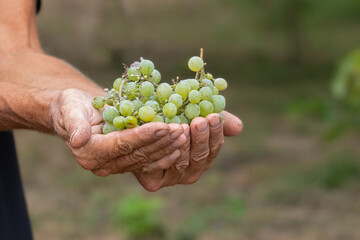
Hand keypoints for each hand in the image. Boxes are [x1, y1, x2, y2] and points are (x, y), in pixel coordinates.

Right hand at [51, 88, 186, 176]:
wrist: (76, 112)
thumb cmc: (71, 106)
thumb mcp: (70, 109)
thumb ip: (75, 124)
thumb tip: (78, 139)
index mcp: (89, 153)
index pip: (122, 144)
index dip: (143, 136)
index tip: (163, 126)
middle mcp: (102, 165)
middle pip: (137, 153)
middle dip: (161, 141)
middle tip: (181, 129)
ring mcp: (115, 166)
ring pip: (145, 158)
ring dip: (166, 147)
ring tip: (183, 134)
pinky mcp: (125, 163)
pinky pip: (147, 161)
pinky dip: (163, 155)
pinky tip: (178, 148)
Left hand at [132, 111, 242, 190]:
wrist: (135, 123)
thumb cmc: (169, 118)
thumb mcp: (193, 114)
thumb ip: (215, 121)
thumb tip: (239, 127)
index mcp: (202, 158)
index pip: (213, 149)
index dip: (215, 134)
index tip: (214, 116)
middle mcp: (188, 172)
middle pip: (199, 159)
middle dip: (200, 139)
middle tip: (199, 121)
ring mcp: (171, 179)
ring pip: (181, 164)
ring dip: (182, 146)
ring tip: (181, 127)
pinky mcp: (152, 182)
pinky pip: (159, 170)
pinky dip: (163, 157)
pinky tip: (164, 142)